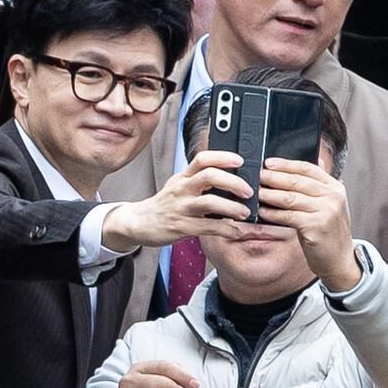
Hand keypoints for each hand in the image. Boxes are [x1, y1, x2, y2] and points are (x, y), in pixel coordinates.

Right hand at [101, 151, 249, 250]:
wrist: (139, 222)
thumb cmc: (165, 204)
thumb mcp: (178, 185)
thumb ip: (199, 179)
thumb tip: (229, 176)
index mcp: (183, 177)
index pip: (203, 158)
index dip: (223, 156)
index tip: (240, 160)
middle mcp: (182, 189)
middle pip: (210, 176)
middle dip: (234, 182)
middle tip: (249, 191)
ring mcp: (182, 208)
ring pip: (210, 202)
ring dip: (233, 207)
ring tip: (244, 212)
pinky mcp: (182, 227)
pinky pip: (209, 227)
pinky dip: (226, 229)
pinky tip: (235, 230)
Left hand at [256, 158, 359, 291]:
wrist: (340, 260)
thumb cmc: (328, 232)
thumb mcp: (327, 206)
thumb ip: (314, 188)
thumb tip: (291, 169)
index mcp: (335, 187)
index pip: (308, 168)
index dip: (286, 164)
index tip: (268, 163)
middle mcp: (333, 197)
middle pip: (297, 181)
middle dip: (273, 177)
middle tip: (257, 175)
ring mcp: (326, 211)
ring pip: (290, 198)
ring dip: (269, 194)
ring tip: (256, 192)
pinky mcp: (316, 227)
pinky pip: (288, 216)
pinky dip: (273, 213)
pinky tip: (262, 211)